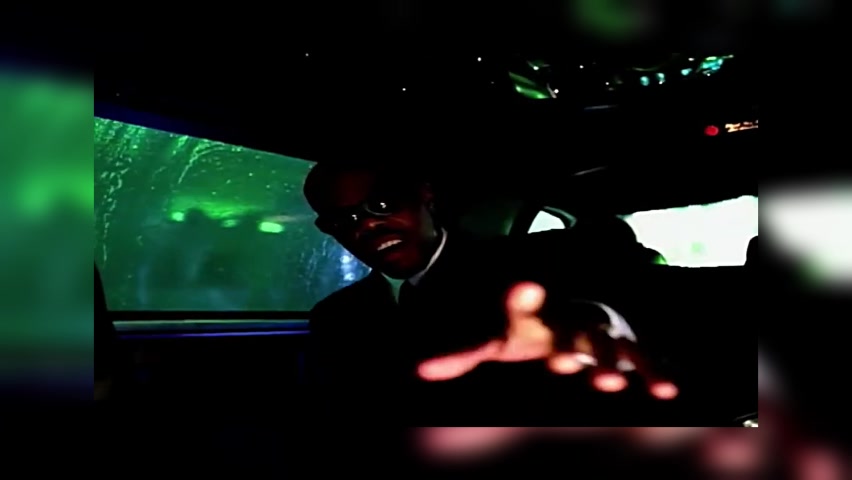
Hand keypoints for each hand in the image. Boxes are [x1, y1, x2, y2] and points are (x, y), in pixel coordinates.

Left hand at [417, 281, 677, 398]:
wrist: (560, 304)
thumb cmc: (522, 325)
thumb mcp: (492, 337)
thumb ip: (460, 354)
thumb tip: (421, 371)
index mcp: (530, 311)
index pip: (520, 303)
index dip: (521, 297)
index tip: (524, 287)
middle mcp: (564, 316)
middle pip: (571, 329)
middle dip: (571, 344)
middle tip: (567, 360)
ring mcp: (596, 330)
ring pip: (607, 344)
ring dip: (611, 362)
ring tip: (611, 383)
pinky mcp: (620, 346)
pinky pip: (638, 358)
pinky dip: (652, 372)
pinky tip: (666, 391)